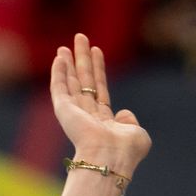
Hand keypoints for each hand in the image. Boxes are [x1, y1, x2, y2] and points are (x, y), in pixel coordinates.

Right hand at [50, 32, 150, 172]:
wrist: (109, 157)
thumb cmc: (126, 151)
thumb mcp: (137, 134)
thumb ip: (130, 122)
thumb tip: (123, 114)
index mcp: (103, 121)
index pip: (99, 88)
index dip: (98, 69)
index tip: (97, 50)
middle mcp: (87, 115)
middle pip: (83, 80)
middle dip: (82, 59)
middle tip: (80, 37)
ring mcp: (74, 113)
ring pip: (70, 81)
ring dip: (68, 62)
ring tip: (67, 45)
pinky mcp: (63, 110)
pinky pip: (59, 87)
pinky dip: (58, 73)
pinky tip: (59, 58)